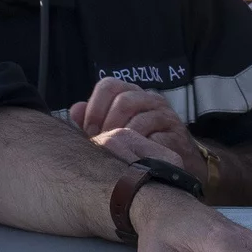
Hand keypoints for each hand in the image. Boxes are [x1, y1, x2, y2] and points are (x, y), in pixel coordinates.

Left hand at [71, 78, 203, 172]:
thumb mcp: (114, 130)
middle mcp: (150, 99)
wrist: (173, 166)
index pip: (108, 85)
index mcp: (132, 93)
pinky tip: (136, 162)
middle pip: (123, 101)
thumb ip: (93, 120)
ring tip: (117, 155)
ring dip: (123, 141)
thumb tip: (74, 109)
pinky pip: (155, 140)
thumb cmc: (139, 145)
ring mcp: (166, 116)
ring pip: (139, 120)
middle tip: (102, 146)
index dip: (94, 107)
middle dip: (107, 126)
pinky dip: (142, 152)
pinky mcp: (177, 135)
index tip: (88, 131)